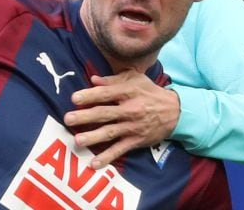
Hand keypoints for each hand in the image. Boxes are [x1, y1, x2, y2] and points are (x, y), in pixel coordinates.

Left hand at [63, 69, 179, 168]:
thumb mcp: (136, 79)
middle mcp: (130, 110)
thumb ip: (114, 79)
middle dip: (86, 116)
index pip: (107, 93)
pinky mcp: (135, 140)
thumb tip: (93, 79)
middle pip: (105, 113)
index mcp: (128, 92)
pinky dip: (107, 157)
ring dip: (93, 137)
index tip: (74, 98)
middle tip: (68, 119)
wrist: (175, 111)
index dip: (91, 95)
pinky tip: (94, 164)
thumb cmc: (151, 92)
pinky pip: (119, 150)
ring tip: (77, 141)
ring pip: (110, 132)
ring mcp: (132, 127)